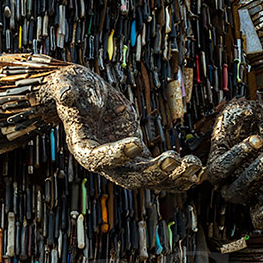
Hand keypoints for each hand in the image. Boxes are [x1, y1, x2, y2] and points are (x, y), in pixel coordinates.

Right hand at [38, 66, 201, 190]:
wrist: (82, 94)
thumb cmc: (73, 87)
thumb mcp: (68, 84)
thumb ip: (67, 89)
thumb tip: (66, 93)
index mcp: (83, 147)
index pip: (98, 159)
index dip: (116, 155)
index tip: (136, 142)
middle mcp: (103, 161)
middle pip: (128, 176)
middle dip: (152, 172)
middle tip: (173, 160)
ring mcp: (122, 161)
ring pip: (147, 178)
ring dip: (172, 177)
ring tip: (195, 168)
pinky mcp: (137, 154)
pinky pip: (157, 170)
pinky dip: (177, 173)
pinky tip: (197, 171)